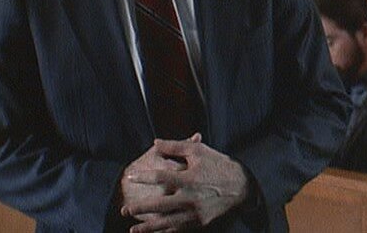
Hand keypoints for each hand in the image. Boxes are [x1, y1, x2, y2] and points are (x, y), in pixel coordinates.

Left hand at [121, 134, 248, 231]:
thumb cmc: (218, 164)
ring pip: (167, 223)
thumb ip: (175, 146)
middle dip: (140, 209)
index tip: (130, 177)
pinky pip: (179, 229)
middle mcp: (189, 197)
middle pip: (159, 206)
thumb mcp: (198, 151)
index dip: (144, 177)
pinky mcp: (200, 222)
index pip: (160, 177)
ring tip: (133, 231)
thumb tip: (155, 142)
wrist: (242, 185)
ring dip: (149, 228)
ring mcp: (195, 212)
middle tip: (124, 210)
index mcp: (188, 178)